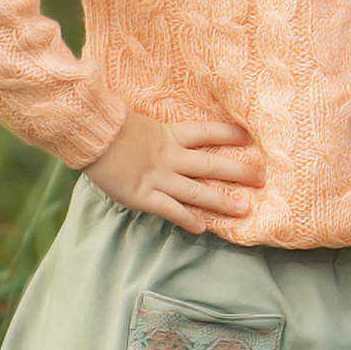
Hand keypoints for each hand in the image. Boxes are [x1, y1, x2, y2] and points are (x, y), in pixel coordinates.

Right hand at [88, 109, 266, 236]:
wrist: (88, 134)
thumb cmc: (107, 125)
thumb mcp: (135, 121)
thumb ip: (152, 131)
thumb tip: (158, 132)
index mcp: (168, 135)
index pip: (207, 132)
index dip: (230, 134)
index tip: (251, 137)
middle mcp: (169, 157)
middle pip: (212, 165)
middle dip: (239, 172)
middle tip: (262, 178)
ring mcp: (157, 177)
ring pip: (197, 192)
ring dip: (222, 201)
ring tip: (244, 210)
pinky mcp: (142, 195)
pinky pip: (170, 210)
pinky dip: (187, 220)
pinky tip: (202, 228)